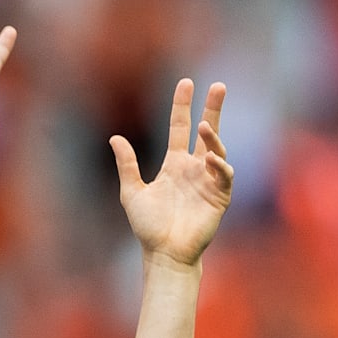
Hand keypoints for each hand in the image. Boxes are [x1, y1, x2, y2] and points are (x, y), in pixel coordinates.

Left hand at [111, 79, 232, 269]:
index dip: (182, 106)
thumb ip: (127, 165)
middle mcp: (194, 168)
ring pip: (217, 150)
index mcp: (174, 164)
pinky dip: (219, 165)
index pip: (180, 128)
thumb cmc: (149, 227)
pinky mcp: (219, 196)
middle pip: (207, 131)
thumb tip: (115, 138)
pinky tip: (210, 158)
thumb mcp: (132, 192)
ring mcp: (208, 180)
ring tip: (204, 124)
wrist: (164, 253)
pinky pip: (223, 175)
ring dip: (213, 136)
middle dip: (214, 108)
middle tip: (219, 85)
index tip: (186, 83)